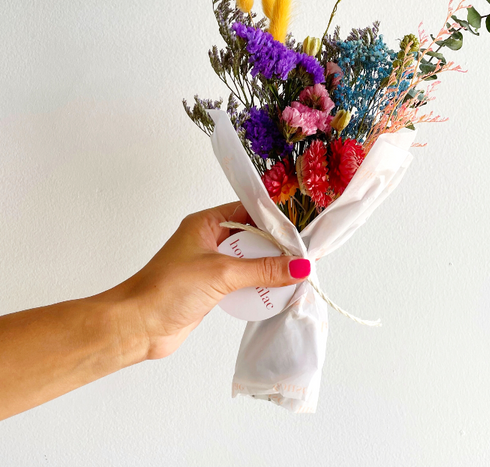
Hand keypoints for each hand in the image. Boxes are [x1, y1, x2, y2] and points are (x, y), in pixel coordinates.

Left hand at [109, 201, 310, 359]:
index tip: (299, 229)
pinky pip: (242, 281)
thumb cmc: (168, 289)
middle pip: (252, 236)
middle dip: (276, 246)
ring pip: (249, 260)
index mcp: (206, 224)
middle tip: (302, 254)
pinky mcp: (212, 287)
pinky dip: (258, 284)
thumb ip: (262, 269)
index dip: (273, 219)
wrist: (137, 326)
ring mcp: (211, 264)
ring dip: (269, 267)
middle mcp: (209, 240)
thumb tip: (298, 266)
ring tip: (296, 273)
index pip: (247, 211)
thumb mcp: (222, 273)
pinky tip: (277, 290)